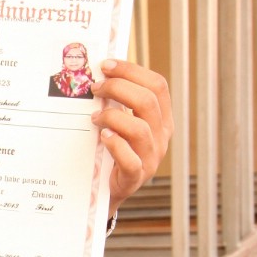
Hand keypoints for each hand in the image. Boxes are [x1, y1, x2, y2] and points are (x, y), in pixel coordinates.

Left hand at [95, 59, 173, 208]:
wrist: (106, 190)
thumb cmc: (111, 149)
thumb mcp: (121, 123)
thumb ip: (118, 101)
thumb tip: (99, 72)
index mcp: (162, 119)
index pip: (158, 86)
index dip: (133, 71)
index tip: (107, 65)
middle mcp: (162, 137)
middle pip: (148, 102)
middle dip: (118, 88)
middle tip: (95, 88)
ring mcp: (151, 158)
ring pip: (140, 129)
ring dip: (112, 116)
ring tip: (94, 117)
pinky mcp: (136, 178)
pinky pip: (130, 160)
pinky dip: (115, 145)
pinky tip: (102, 137)